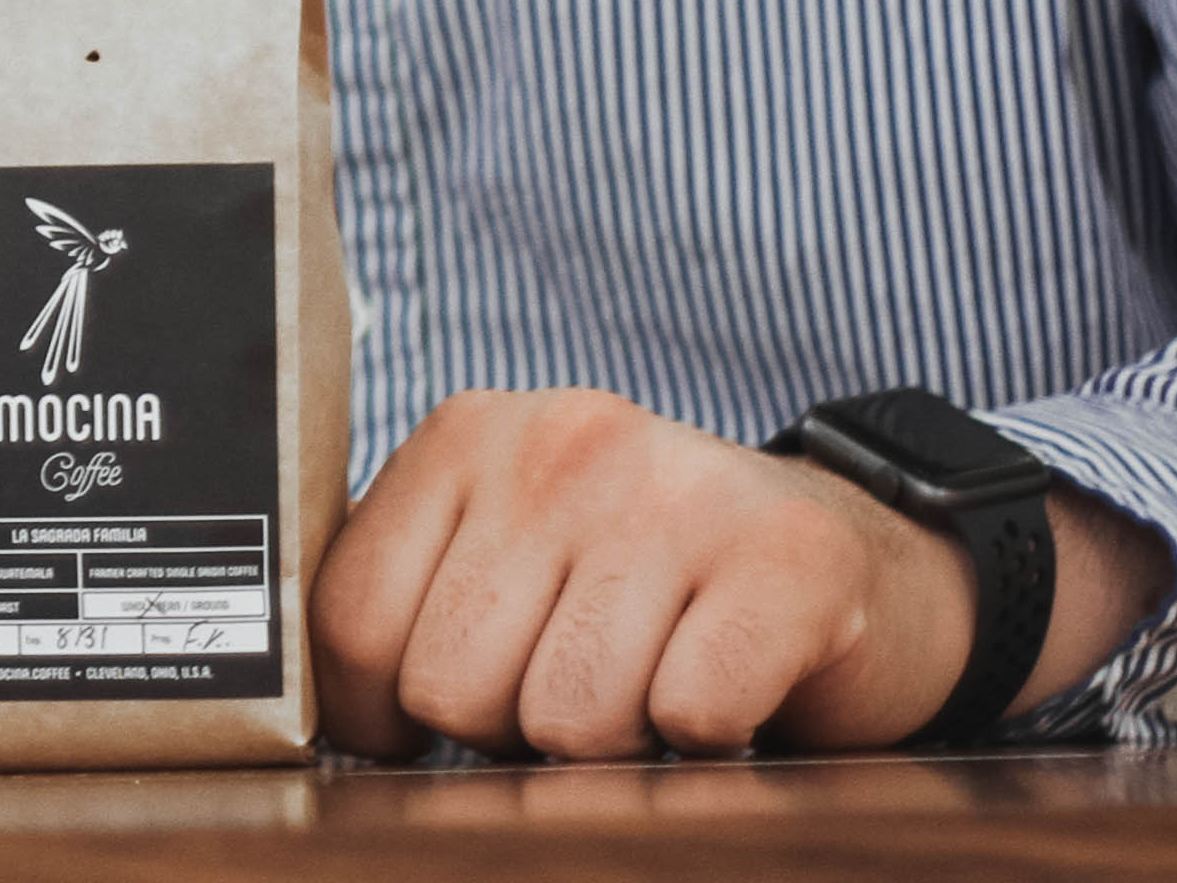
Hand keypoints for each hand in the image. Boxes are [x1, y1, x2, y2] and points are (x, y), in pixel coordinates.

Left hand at [312, 389, 972, 759]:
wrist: (866, 559)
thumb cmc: (654, 582)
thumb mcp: (511, 553)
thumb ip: (411, 599)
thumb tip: (311, 719)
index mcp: (468, 433)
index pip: (353, 619)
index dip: (379, 714)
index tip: (423, 728)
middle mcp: (563, 439)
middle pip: (451, 686)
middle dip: (508, 730)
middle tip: (579, 690)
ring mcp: (677, 490)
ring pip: (567, 718)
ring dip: (615, 743)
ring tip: (653, 684)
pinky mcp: (787, 559)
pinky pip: (689, 716)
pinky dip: (708, 739)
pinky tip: (730, 686)